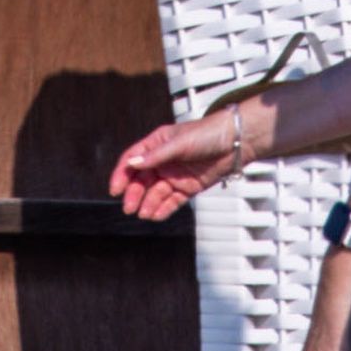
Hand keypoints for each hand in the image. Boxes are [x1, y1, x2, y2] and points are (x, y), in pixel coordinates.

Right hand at [109, 95, 269, 220]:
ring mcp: (175, 175)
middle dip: (134, 194)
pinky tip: (156, 216)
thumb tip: (132, 164)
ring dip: (148, 204)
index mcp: (157, 144)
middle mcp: (163, 160)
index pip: (133, 160)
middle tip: (129, 207)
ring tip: (144, 214)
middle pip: (142, 180)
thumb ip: (156, 156)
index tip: (115, 189)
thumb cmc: (207, 134)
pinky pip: (172, 200)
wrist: (235, 143)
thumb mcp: (179, 143)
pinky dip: (163, 209)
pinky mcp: (188, 187)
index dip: (122, 174)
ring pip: (156, 193)